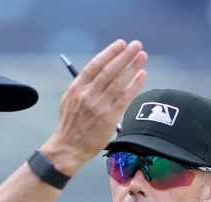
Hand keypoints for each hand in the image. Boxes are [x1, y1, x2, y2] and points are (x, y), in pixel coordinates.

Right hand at [39, 39, 147, 174]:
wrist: (68, 148)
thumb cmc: (70, 125)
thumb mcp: (69, 100)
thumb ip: (83, 86)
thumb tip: (98, 72)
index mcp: (77, 88)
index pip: (95, 65)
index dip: (109, 53)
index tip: (120, 44)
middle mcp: (88, 94)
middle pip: (110, 70)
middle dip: (124, 55)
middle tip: (136, 45)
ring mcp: (100, 106)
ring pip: (119, 81)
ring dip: (132, 66)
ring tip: (142, 56)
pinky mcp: (110, 117)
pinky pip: (125, 97)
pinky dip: (135, 85)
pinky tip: (142, 75)